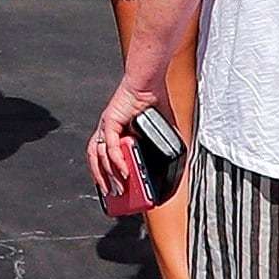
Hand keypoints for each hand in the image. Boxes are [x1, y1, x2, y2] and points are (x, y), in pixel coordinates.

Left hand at [83, 82, 158, 217]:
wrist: (150, 81)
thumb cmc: (153, 101)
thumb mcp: (162, 132)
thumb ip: (166, 148)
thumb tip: (179, 166)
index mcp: (118, 134)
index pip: (107, 159)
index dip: (109, 176)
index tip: (115, 192)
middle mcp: (108, 132)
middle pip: (99, 161)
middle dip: (105, 181)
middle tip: (115, 197)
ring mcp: (107, 127)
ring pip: (99, 156)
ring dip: (106, 175)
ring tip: (117, 190)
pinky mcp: (110, 122)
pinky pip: (109, 147)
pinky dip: (116, 161)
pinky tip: (124, 172)